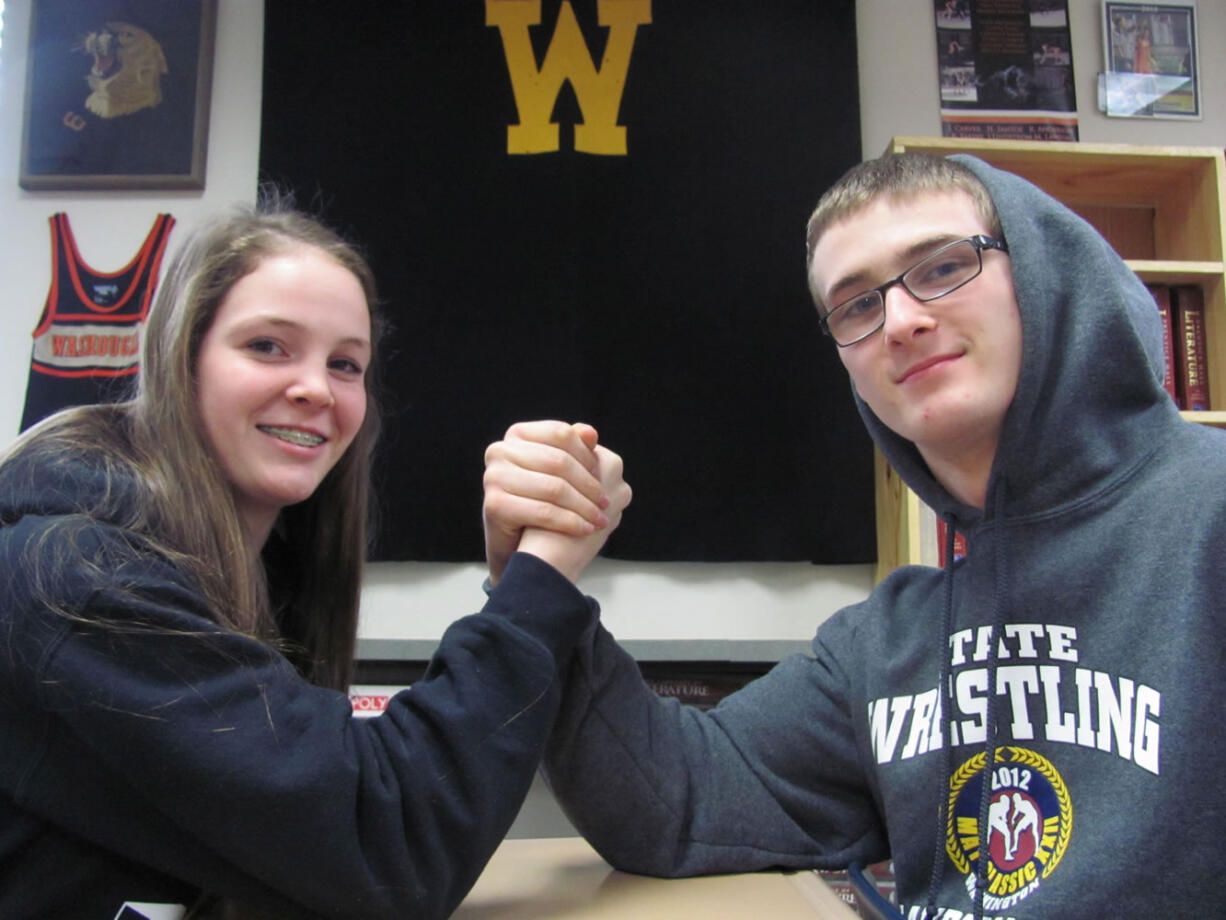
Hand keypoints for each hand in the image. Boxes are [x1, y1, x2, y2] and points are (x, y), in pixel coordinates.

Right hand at [483, 421, 613, 585]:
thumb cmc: (542, 502)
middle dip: (587, 484)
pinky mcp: (494, 504)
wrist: (518, 546)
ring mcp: (493, 476)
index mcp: (516, 434)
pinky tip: (586, 529)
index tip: (602, 475)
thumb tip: (591, 432)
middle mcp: (499, 451)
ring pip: (554, 488)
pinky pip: (544, 512)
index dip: (586, 455)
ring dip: (583, 506)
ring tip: (600, 518)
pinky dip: (570, 522)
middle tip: (606, 502)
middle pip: (558, 461)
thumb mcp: (557, 471)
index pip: (560, 434)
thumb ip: (573, 448)